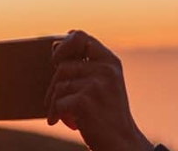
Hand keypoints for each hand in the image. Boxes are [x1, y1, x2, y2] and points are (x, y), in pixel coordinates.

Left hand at [46, 30, 151, 150]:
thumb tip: (54, 45)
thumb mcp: (103, 84)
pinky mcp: (85, 101)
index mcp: (110, 61)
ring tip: (63, 115)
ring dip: (55, 103)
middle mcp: (105, 69)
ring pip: (59, 85)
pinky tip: (70, 123)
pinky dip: (58, 115)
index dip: (64, 45)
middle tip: (55, 98)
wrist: (122, 142)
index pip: (80, 36)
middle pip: (62, 65)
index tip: (58, 59)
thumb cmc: (108, 114)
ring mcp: (96, 84)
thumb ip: (83, 65)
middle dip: (55, 84)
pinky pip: (59, 102)